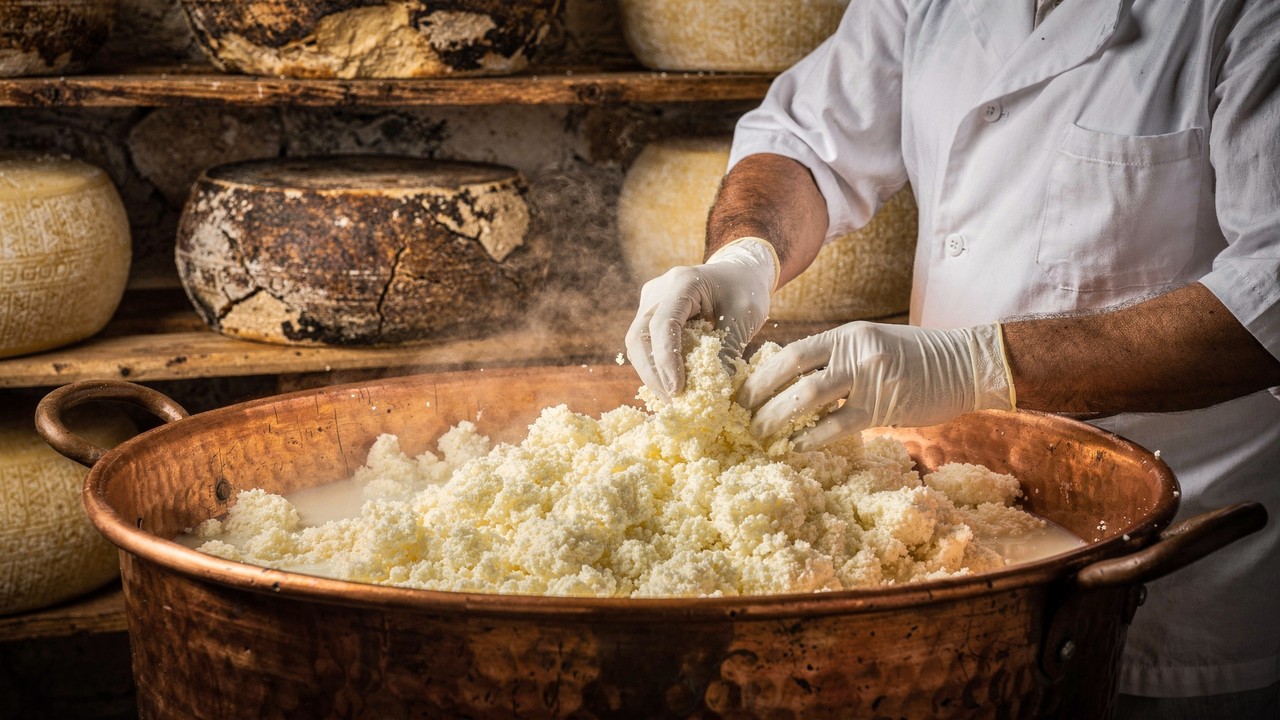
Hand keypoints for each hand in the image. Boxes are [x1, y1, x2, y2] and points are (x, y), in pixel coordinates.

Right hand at [626, 237, 778, 399]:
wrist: (739, 272)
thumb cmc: (746, 291)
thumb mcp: (745, 317)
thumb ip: (727, 349)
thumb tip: (711, 390)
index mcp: (683, 282)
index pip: (663, 323)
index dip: (666, 359)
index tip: (678, 390)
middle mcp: (659, 290)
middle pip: (640, 336)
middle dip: (653, 373)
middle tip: (674, 401)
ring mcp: (650, 301)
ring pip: (637, 343)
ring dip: (652, 374)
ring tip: (674, 398)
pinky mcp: (650, 313)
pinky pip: (645, 344)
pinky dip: (656, 367)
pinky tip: (672, 385)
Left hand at [738, 322, 1014, 450]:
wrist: (965, 364)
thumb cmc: (915, 359)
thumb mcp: (870, 345)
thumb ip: (836, 360)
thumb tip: (790, 384)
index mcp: (846, 334)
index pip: (790, 352)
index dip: (760, 375)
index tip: (740, 394)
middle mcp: (853, 351)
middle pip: (792, 373)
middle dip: (759, 398)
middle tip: (740, 420)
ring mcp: (868, 377)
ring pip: (808, 398)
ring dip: (778, 419)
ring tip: (760, 436)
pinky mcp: (883, 407)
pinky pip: (836, 426)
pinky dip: (811, 439)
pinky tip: (795, 449)